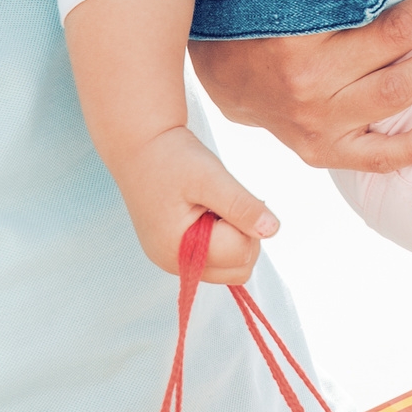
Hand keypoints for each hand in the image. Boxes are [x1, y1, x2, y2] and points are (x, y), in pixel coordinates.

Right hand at [110, 127, 278, 283]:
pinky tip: (207, 210)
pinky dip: (221, 236)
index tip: (227, 194)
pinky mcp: (176, 252)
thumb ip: (241, 205)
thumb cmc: (171, 156)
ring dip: (233, 236)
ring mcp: (174, 261)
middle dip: (244, 235)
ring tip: (214, 204)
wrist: (139, 143)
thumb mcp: (210, 176)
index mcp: (179, 250)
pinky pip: (215, 257)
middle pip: (239, 268)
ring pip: (230, 266)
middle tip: (225, 201)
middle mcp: (174, 264)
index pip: (241, 253)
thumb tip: (272, 230)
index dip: (245, 222)